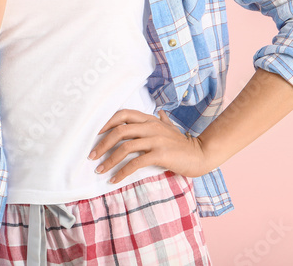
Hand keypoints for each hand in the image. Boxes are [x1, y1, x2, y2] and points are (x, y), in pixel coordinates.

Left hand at [88, 109, 210, 181]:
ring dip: (109, 160)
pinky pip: (136, 163)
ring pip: (125, 147)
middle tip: (92, 156)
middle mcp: (151, 126)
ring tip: (99, 170)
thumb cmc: (183, 143)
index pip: (122, 114)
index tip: (95, 134)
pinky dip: (122, 172)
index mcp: (150, 119)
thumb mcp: (171, 128)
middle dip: (102, 144)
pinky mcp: (160, 154)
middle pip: (119, 131)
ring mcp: (156, 140)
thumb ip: (163, 120)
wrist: (200, 155)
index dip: (106, 122)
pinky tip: (115, 179)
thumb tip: (161, 112)